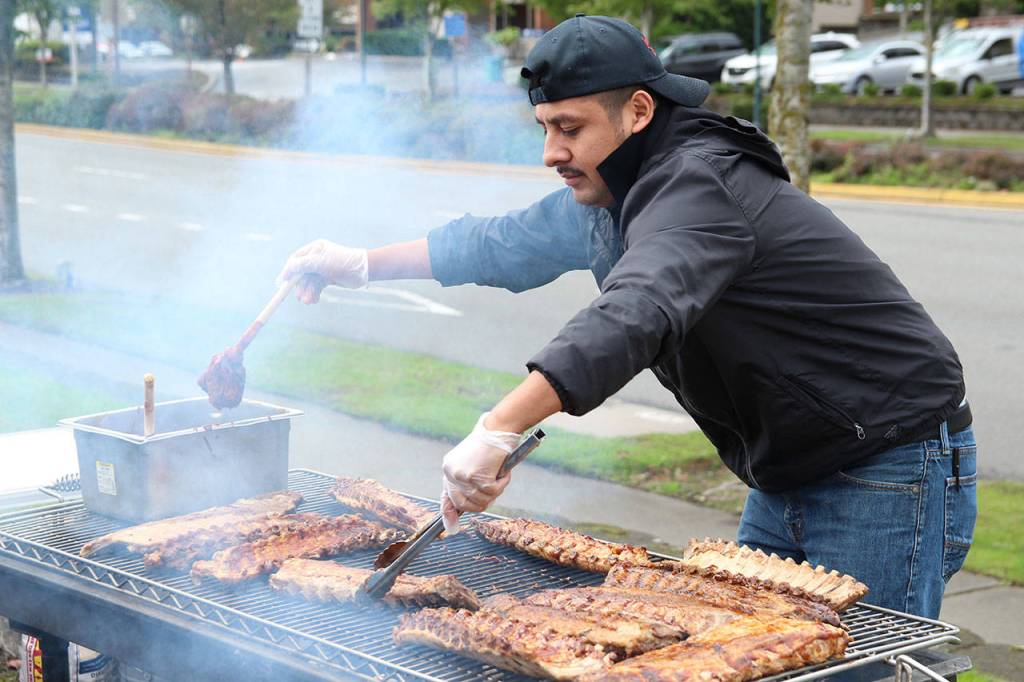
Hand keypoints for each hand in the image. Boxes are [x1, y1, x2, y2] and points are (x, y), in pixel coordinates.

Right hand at [276, 239, 368, 303]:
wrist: (363, 271)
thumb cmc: (342, 262)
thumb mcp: (319, 263)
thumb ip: (301, 266)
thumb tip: (286, 272)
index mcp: (314, 249)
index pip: (296, 260)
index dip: (288, 272)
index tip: (283, 283)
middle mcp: (318, 258)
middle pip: (302, 273)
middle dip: (300, 286)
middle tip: (299, 298)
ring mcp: (324, 268)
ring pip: (310, 282)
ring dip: (308, 292)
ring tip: (308, 302)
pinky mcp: (329, 278)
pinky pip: (317, 286)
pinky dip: (314, 293)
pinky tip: (314, 300)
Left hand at [440, 413, 521, 533]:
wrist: (498, 427)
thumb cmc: (489, 443)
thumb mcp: (471, 462)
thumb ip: (465, 482)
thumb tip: (460, 508)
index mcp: (448, 467)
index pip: (446, 496)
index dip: (449, 513)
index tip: (451, 527)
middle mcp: (451, 473)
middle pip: (464, 504)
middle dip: (480, 502)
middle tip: (493, 489)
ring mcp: (464, 476)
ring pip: (480, 501)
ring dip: (494, 492)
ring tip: (499, 475)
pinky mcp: (478, 477)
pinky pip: (493, 492)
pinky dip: (502, 484)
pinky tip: (503, 472)